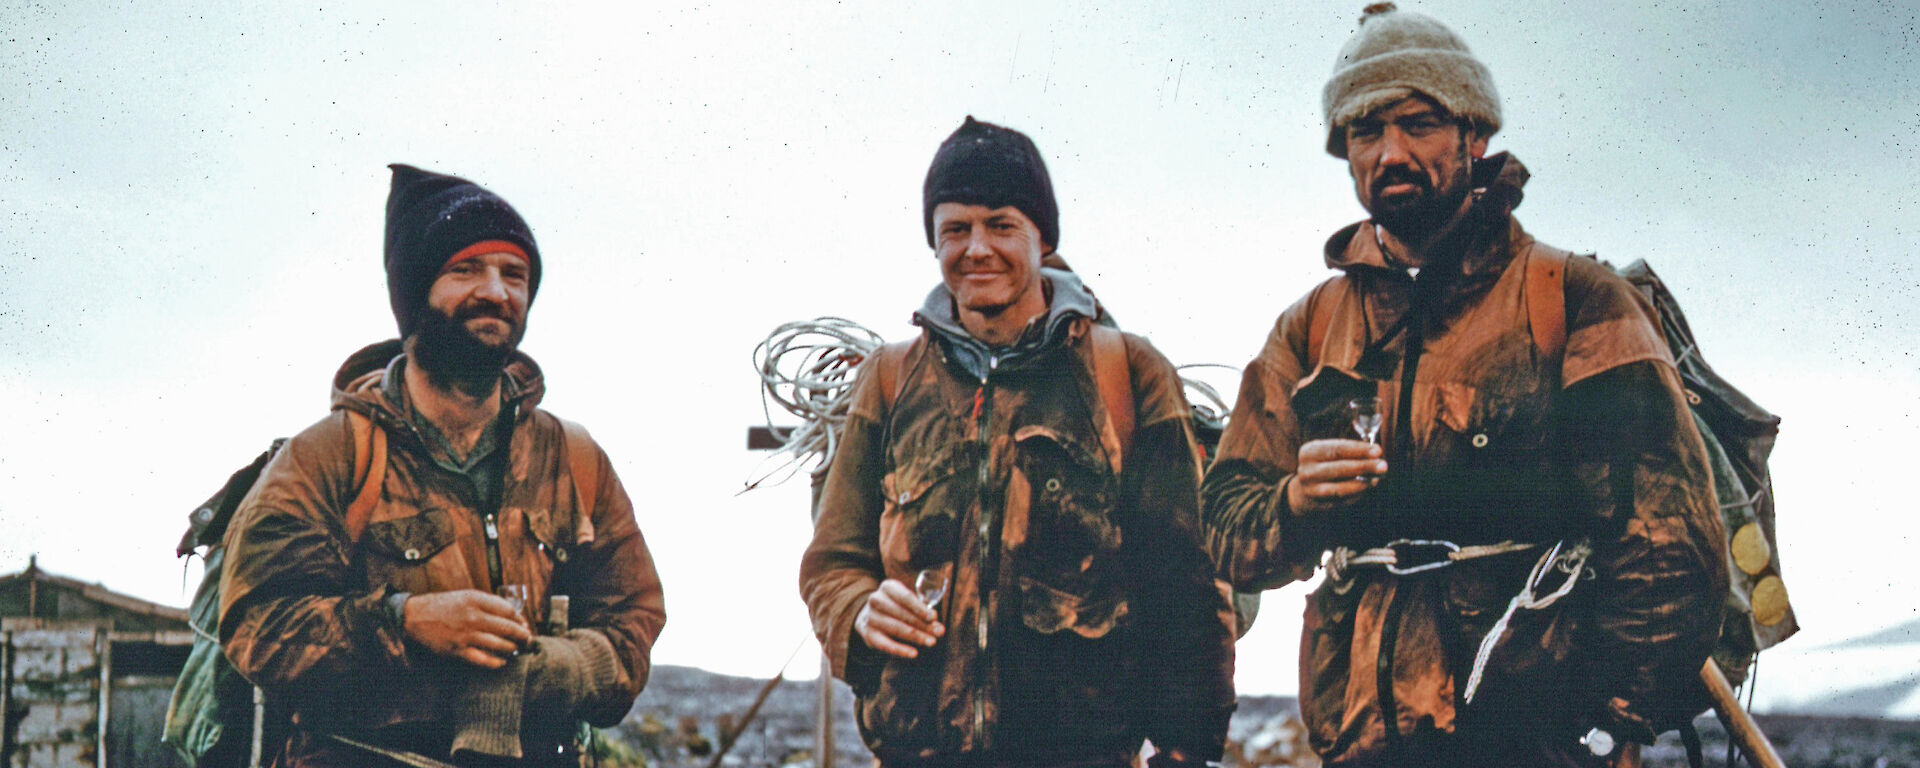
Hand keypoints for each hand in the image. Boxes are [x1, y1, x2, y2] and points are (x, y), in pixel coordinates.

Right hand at [401, 589, 533, 668]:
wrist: (415, 616)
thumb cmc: (443, 605)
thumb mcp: (466, 596)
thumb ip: (487, 603)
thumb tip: (510, 614)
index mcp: (476, 600)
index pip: (508, 610)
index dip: (519, 618)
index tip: (523, 623)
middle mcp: (473, 617)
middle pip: (508, 627)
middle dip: (522, 635)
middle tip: (528, 639)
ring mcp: (466, 635)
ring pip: (499, 644)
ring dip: (512, 648)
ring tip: (517, 649)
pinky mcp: (458, 650)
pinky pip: (483, 660)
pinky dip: (495, 662)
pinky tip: (502, 662)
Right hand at [853, 579, 943, 658]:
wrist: (869, 617)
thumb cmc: (895, 608)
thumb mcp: (906, 602)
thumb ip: (922, 610)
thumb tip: (936, 624)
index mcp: (888, 587)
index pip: (906, 597)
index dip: (921, 608)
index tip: (934, 617)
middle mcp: (876, 600)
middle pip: (903, 614)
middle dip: (923, 624)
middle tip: (939, 632)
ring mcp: (870, 618)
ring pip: (897, 629)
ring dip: (917, 636)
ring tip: (931, 642)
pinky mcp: (868, 635)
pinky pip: (886, 644)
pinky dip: (901, 650)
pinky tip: (913, 653)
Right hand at [1287, 439, 1387, 514]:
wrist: (1303, 490)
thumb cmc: (1324, 465)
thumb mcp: (1330, 452)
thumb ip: (1351, 451)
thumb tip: (1376, 455)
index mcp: (1309, 452)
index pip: (1337, 449)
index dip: (1359, 450)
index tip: (1378, 450)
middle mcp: (1307, 471)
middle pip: (1340, 468)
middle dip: (1364, 466)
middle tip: (1383, 466)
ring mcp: (1311, 490)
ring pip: (1341, 488)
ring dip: (1362, 484)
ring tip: (1377, 479)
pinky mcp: (1319, 505)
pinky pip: (1342, 500)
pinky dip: (1357, 494)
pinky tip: (1367, 488)